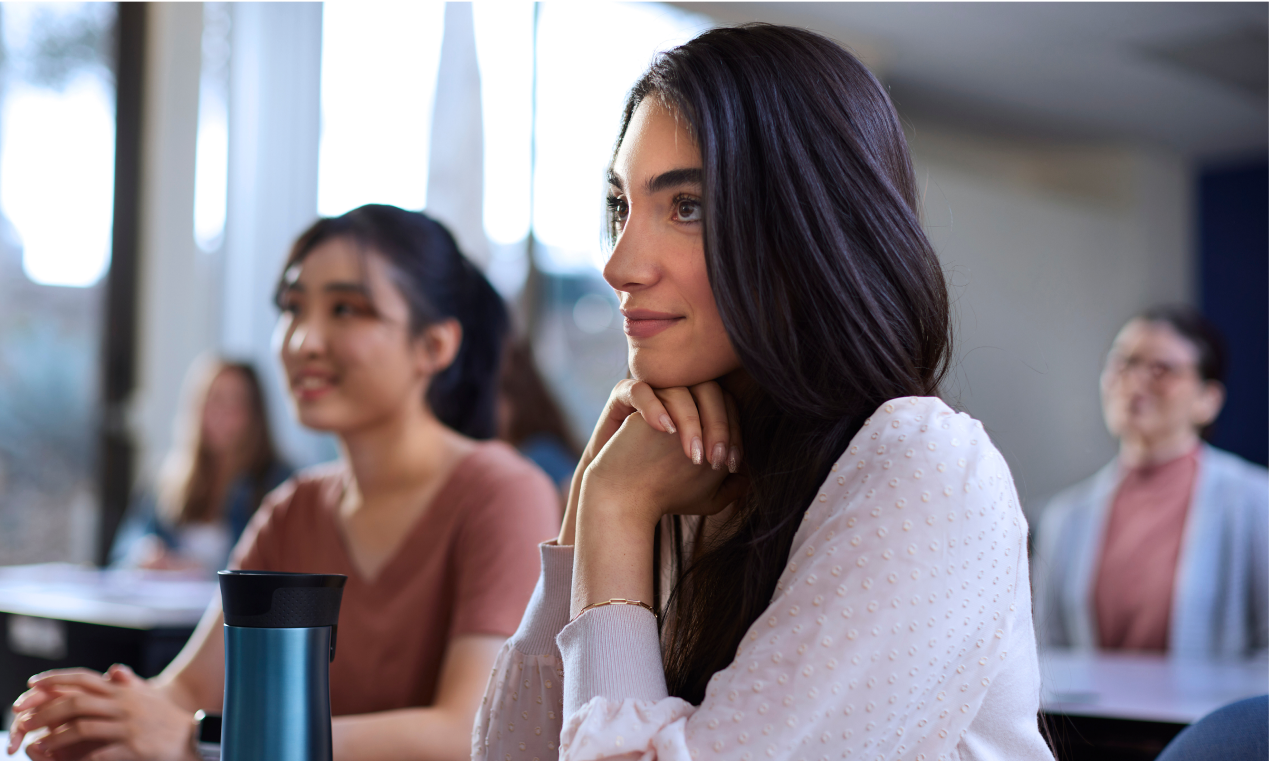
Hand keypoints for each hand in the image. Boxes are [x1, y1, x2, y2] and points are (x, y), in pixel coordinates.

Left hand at [10, 665, 197, 760]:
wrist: (193, 737)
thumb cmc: (166, 718)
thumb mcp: (147, 696)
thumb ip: (127, 684)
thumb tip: (113, 670)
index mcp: (122, 692)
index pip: (83, 679)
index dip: (56, 679)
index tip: (32, 684)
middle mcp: (123, 705)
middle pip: (76, 703)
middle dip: (45, 712)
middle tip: (24, 721)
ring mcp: (128, 726)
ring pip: (82, 727)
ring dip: (56, 737)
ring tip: (38, 746)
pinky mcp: (133, 748)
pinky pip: (99, 753)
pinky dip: (79, 759)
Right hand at [568, 382, 745, 617]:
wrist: (624, 497)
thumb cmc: (665, 492)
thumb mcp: (705, 492)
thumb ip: (730, 485)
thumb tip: (752, 477)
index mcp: (701, 411)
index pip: (727, 406)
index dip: (734, 432)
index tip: (731, 464)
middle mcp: (680, 396)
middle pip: (709, 392)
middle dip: (718, 427)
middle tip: (714, 461)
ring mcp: (653, 394)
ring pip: (680, 389)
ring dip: (692, 421)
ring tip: (692, 454)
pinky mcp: (624, 398)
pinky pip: (641, 390)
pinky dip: (655, 407)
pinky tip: (665, 432)